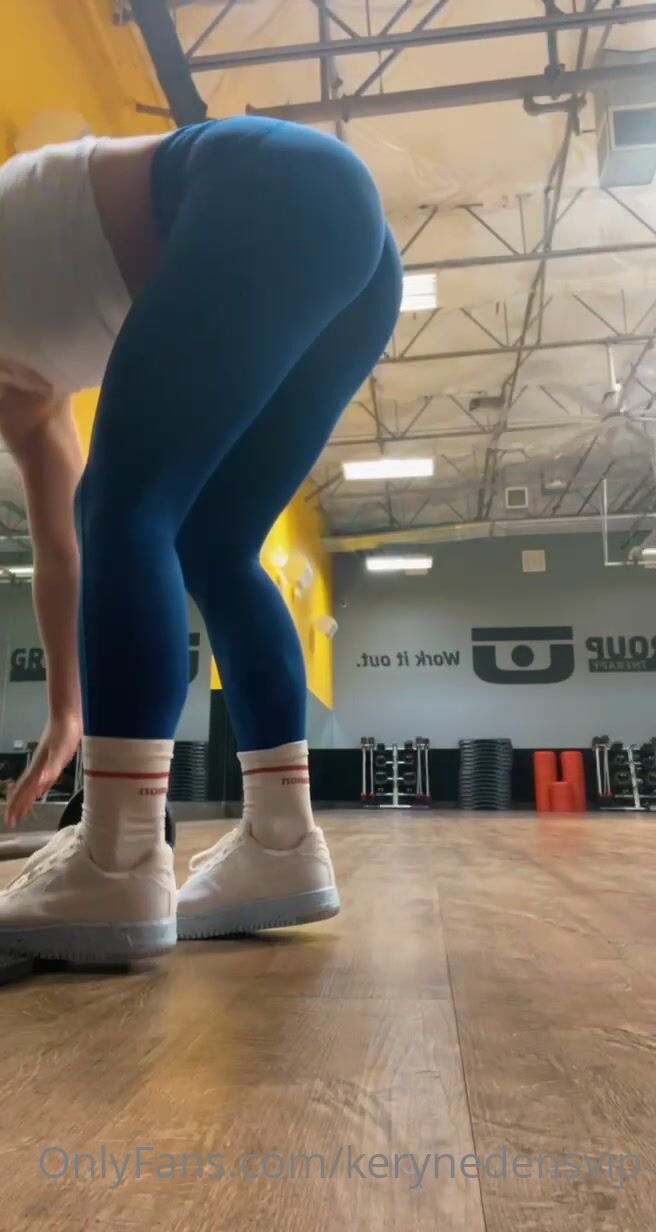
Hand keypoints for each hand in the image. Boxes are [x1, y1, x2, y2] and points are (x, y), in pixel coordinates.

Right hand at [5, 712, 81, 827]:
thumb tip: (41, 784)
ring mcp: (45, 763)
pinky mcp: (53, 759)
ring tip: (23, 810)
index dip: (17, 805)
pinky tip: (41, 790)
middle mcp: (39, 767)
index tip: (11, 819)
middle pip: (25, 790)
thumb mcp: (61, 752)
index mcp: (39, 768)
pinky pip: (43, 779)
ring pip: (32, 785)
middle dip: (18, 805)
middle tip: (12, 820)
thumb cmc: (64, 732)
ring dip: (27, 798)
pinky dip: (39, 787)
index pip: (24, 791)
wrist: (67, 716)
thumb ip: (51, 768)